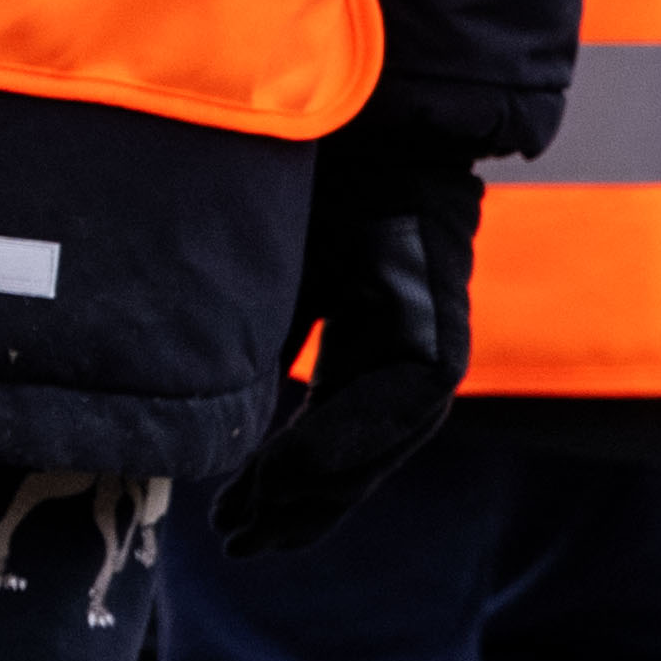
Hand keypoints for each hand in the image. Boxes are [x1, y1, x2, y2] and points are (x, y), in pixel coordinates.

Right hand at [212, 129, 480, 557]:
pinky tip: (290, 473)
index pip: (330, 432)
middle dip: (300, 507)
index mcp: (367, 337)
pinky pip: (395, 414)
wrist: (371, 115)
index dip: (283, 483)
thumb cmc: (312, 179)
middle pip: (359, 457)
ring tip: (259, 524)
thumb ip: (257, 346)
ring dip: (317, 491)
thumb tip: (216, 418)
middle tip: (243, 545)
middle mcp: (405, 350)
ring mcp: (430, 347)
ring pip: (379, 447)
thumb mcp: (268, 276)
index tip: (234, 523)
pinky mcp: (444, 337)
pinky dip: (340, 447)